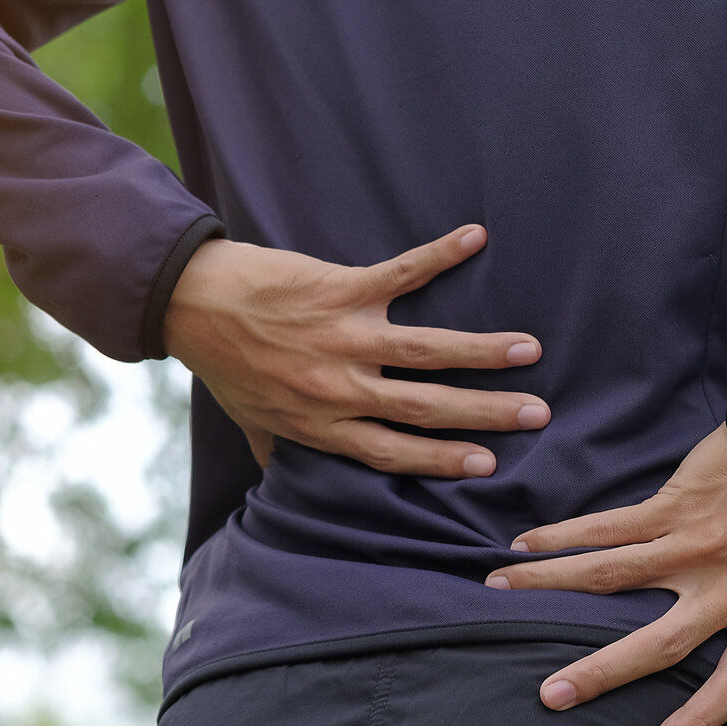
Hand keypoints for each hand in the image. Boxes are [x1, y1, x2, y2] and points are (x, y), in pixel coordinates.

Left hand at [161, 224, 549, 476]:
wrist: (189, 302)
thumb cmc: (222, 363)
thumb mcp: (251, 420)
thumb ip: (279, 452)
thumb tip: (286, 487)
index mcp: (322, 423)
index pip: (394, 451)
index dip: (443, 460)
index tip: (488, 465)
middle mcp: (339, 387)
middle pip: (424, 407)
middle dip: (485, 413)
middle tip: (537, 413)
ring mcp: (343, 336)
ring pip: (426, 350)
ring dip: (481, 351)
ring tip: (528, 350)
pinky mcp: (340, 288)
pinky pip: (401, 272)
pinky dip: (439, 255)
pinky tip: (474, 238)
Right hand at [483, 422, 726, 725]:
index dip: (698, 721)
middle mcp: (726, 591)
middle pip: (659, 645)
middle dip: (600, 673)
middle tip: (550, 696)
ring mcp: (693, 548)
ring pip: (610, 578)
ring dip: (550, 588)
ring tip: (500, 598)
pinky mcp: (671, 508)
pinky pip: (606, 528)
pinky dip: (562, 539)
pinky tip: (524, 546)